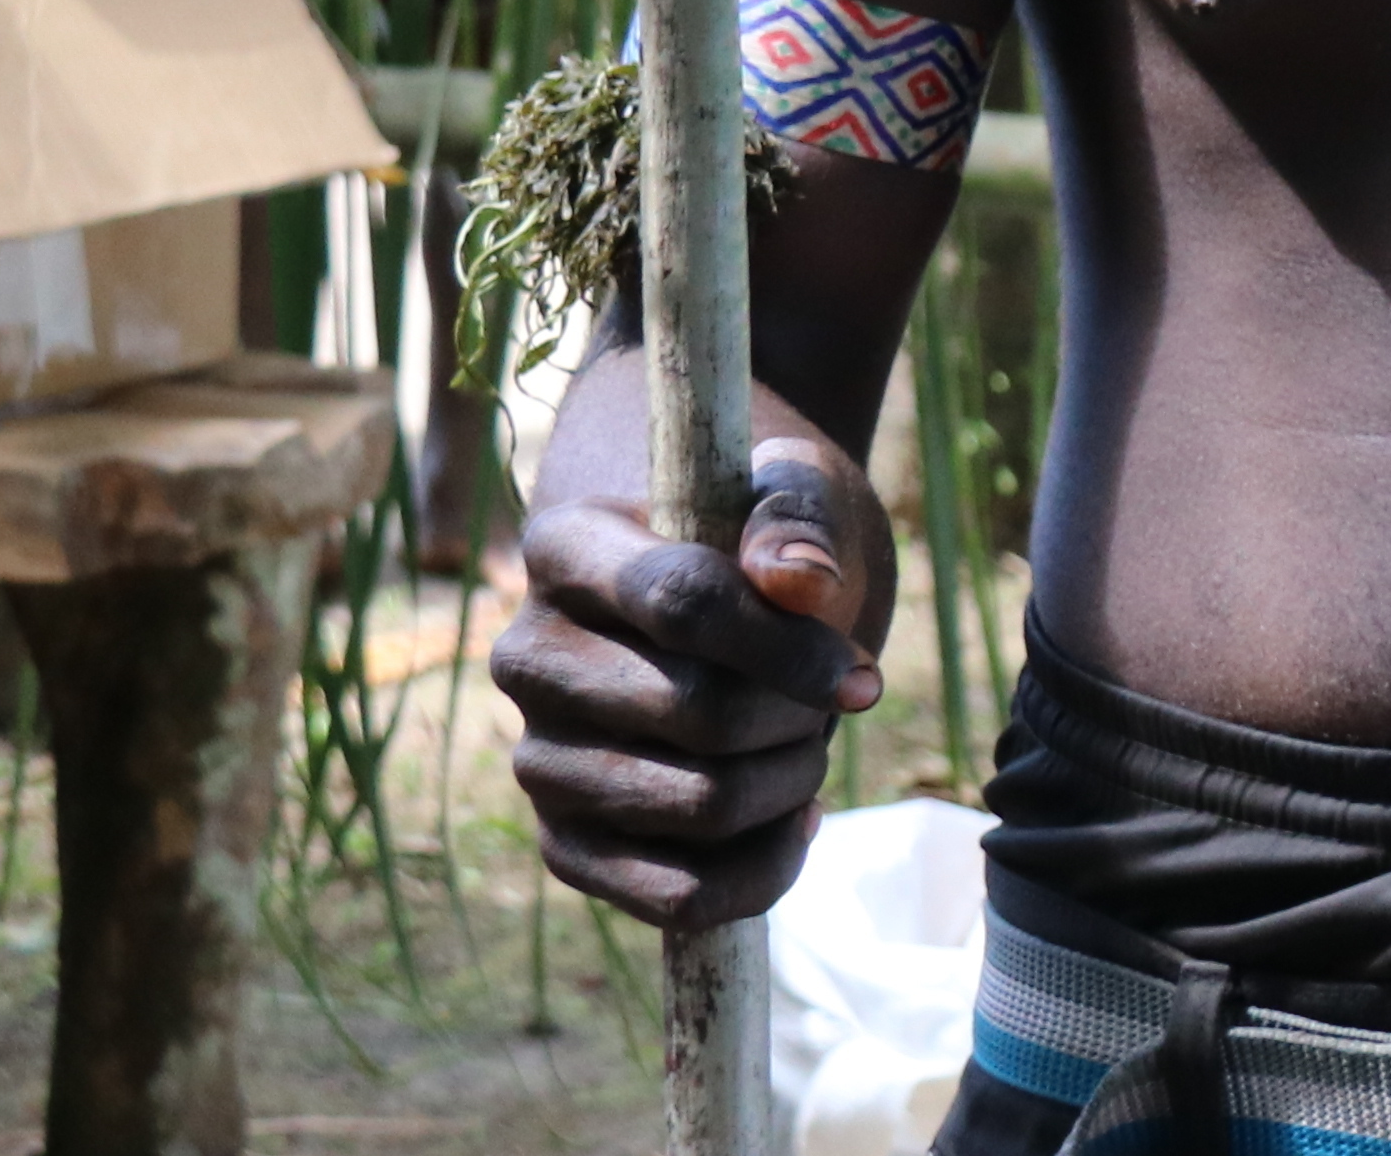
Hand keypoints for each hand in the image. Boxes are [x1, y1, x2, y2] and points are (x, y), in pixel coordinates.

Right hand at [496, 431, 890, 929]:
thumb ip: (800, 524)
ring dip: (792, 783)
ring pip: (699, 807)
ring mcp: (537, 758)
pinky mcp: (564, 845)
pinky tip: (796, 819)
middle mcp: (528, 657)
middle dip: (799, 715)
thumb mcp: (793, 496)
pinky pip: (678, 895)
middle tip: (837, 698)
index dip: (787, 647)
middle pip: (698, 711)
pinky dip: (765, 868)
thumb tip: (800, 583)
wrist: (723, 605)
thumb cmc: (761, 540)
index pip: (680, 600)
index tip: (862, 676)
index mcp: (566, 547)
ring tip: (808, 745)